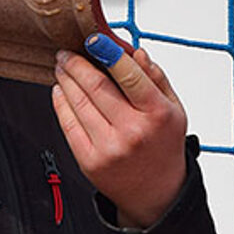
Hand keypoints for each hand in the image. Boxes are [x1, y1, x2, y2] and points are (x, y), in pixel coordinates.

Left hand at [51, 45, 187, 228]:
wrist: (156, 194)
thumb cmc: (163, 144)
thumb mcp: (174, 109)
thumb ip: (156, 78)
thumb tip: (135, 52)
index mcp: (157, 114)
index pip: (129, 75)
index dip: (107, 53)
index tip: (92, 39)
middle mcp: (133, 131)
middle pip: (96, 86)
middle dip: (76, 64)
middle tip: (67, 53)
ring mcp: (109, 148)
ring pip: (78, 102)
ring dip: (65, 79)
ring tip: (61, 67)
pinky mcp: (89, 161)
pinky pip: (68, 124)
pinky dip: (60, 102)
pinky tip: (59, 90)